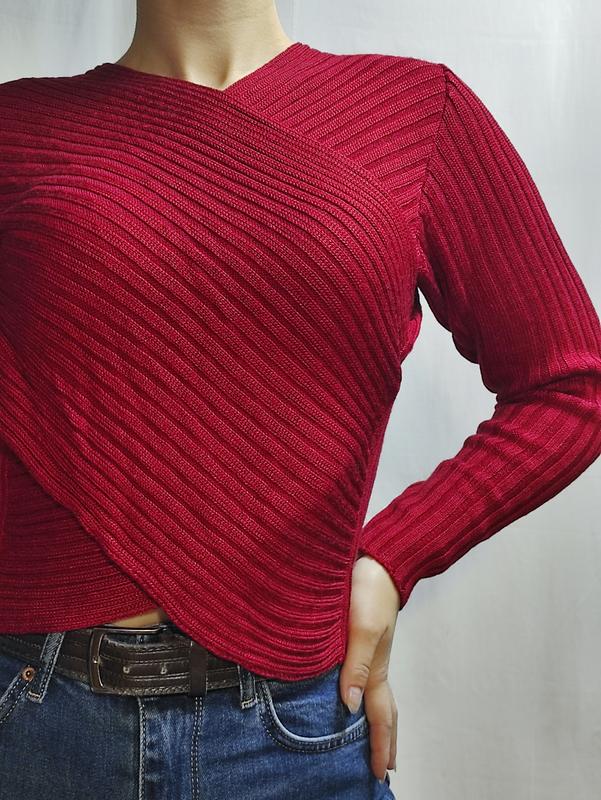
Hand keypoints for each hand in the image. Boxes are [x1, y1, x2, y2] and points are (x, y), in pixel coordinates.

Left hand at [340, 554, 400, 782]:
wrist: (377, 561)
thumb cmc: (370, 591)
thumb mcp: (362, 628)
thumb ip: (356, 665)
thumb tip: (350, 705)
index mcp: (376, 668)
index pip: (381, 716)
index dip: (381, 745)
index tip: (381, 774)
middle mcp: (374, 665)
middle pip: (384, 711)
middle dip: (385, 741)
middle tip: (384, 768)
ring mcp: (370, 653)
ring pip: (375, 696)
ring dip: (376, 722)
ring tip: (372, 740)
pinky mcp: (361, 640)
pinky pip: (364, 677)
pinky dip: (364, 697)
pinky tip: (353, 696)